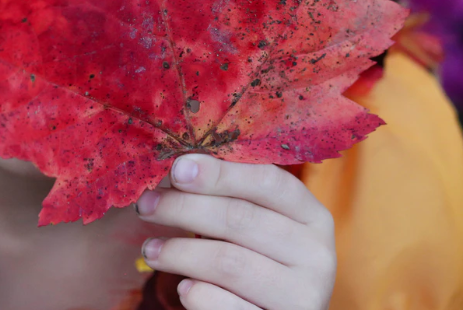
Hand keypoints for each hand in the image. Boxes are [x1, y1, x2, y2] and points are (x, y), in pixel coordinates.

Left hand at [135, 154, 335, 309]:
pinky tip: (183, 286)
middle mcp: (316, 254)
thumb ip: (227, 194)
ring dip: (179, 252)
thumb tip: (179, 167)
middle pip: (241, 218)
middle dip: (184, 208)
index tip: (177, 168)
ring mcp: (303, 295)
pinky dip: (196, 293)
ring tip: (150, 249)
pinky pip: (226, 306)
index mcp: (312, 215)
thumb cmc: (258, 258)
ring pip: (229, 262)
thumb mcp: (256, 222)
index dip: (220, 172)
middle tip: (146, 205)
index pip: (268, 181)